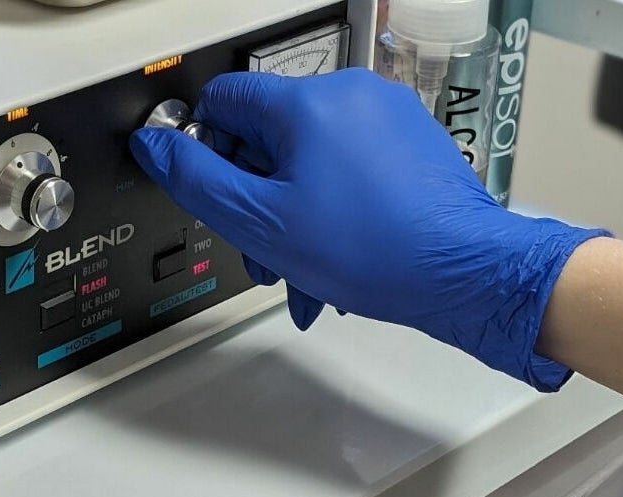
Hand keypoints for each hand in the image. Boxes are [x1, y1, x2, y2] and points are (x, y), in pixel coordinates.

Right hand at [129, 68, 607, 390]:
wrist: (466, 274)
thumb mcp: (261, 222)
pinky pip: (350, 173)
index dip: (203, 149)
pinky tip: (336, 264)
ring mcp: (387, 120)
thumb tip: (156, 145)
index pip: (223, 101)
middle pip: (269, 139)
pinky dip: (333, 214)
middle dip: (255, 203)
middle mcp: (350, 97)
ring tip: (302, 273)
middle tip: (261, 252)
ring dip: (294, 220)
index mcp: (306, 104)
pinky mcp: (412, 148)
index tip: (208, 190)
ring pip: (310, 164)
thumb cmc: (378, 250)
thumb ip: (197, 179)